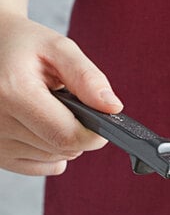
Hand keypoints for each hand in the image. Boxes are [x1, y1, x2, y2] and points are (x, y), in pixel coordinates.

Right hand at [0, 11, 122, 175]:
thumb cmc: (22, 47)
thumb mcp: (57, 48)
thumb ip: (87, 77)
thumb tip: (112, 108)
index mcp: (13, 92)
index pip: (69, 137)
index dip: (94, 133)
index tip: (99, 119)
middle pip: (64, 149)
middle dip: (78, 130)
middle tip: (66, 104)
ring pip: (55, 158)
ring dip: (64, 139)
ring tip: (48, 110)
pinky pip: (43, 167)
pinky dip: (50, 150)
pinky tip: (40, 125)